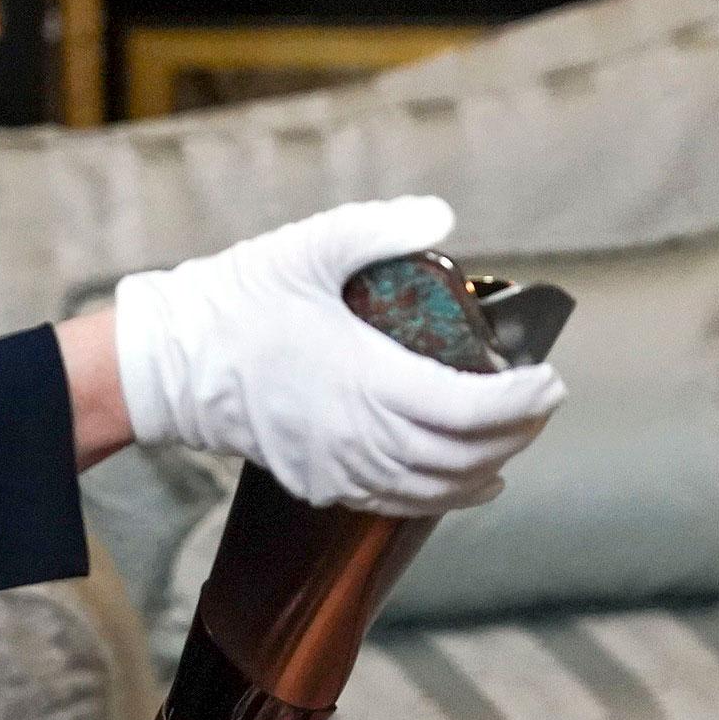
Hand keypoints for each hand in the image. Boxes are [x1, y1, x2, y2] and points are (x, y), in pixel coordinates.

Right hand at [110, 197, 566, 517]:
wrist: (170, 364)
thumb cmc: (239, 300)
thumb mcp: (310, 246)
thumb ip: (380, 227)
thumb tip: (443, 216)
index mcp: (367, 379)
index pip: (470, 410)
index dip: (521, 402)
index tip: (549, 379)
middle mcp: (361, 436)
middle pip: (465, 455)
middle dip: (518, 432)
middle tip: (543, 400)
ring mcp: (341, 468)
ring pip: (437, 489)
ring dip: (488, 467)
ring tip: (518, 436)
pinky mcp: (322, 484)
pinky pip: (400, 503)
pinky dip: (447, 496)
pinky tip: (471, 482)